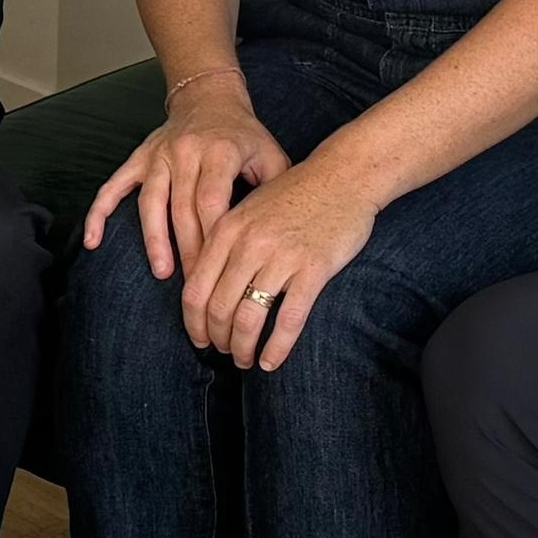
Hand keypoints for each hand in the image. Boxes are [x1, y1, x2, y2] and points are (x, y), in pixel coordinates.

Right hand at [85, 73, 290, 279]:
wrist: (209, 98)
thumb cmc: (244, 136)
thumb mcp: (271, 155)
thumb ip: (276, 190)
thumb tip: (280, 236)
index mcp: (219, 151)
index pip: (212, 202)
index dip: (213, 237)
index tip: (220, 269)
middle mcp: (184, 152)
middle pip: (182, 209)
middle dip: (189, 251)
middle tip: (197, 286)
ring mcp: (157, 155)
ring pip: (151, 203)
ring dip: (155, 240)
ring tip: (162, 272)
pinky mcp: (138, 158)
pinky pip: (113, 187)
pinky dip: (101, 214)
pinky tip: (94, 242)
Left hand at [182, 151, 381, 367]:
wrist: (343, 176)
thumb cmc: (295, 194)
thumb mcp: (248, 210)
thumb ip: (225, 243)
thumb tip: (206, 287)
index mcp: (226, 230)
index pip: (195, 289)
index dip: (194, 323)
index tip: (200, 339)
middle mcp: (248, 245)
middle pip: (218, 309)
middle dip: (218, 339)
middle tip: (224, 353)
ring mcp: (281, 257)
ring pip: (249, 318)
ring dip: (242, 348)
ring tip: (246, 360)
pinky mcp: (313, 269)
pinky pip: (289, 319)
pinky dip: (277, 348)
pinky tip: (272, 362)